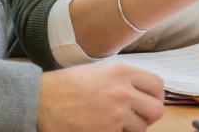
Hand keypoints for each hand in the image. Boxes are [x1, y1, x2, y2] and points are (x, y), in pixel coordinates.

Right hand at [38, 63, 164, 131]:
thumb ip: (122, 80)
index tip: (148, 101)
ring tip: (113, 123)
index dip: (155, 96)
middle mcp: (122, 93)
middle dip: (148, 115)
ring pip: (141, 129)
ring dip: (131, 129)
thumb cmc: (65, 86)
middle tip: (136, 116)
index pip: (157, 85)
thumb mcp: (98, 72)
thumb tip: (141, 92)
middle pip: (156, 110)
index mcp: (121, 72)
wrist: (41, 101)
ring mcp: (115, 116)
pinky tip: (102, 128)